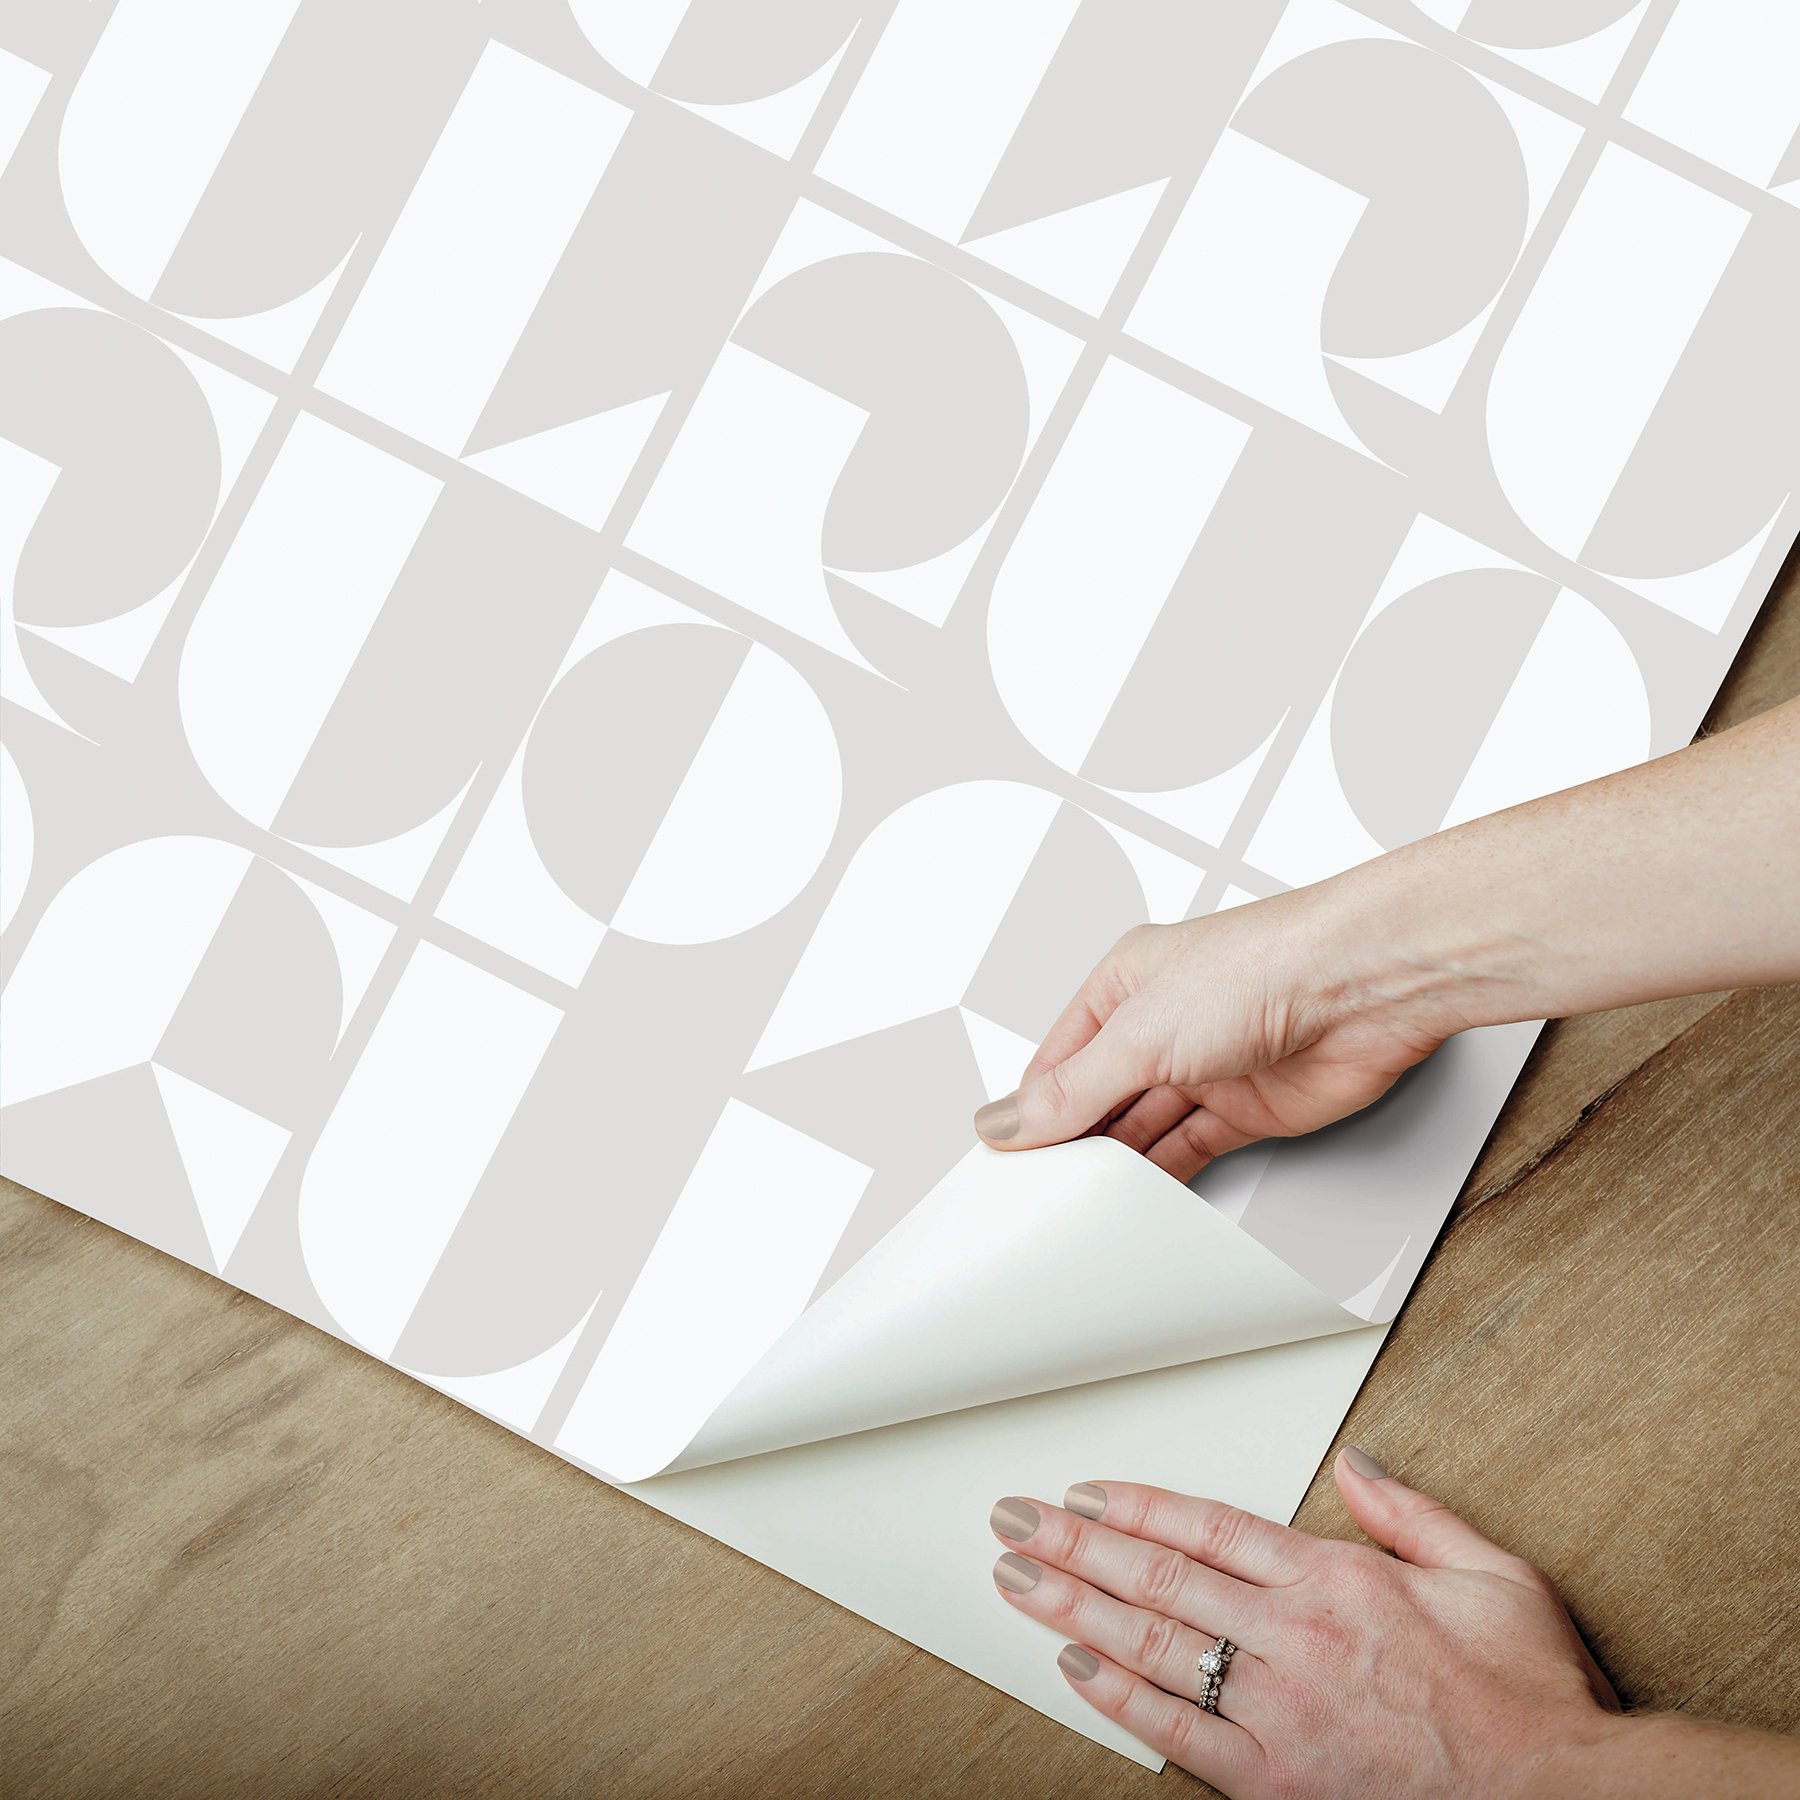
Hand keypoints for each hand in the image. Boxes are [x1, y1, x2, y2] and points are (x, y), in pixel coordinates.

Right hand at [973, 892, 1457, 1182]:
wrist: (1363, 988)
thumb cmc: (1261, 967)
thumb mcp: (1139, 1033)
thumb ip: (1073, 1089)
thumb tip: (1008, 1120)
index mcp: (1124, 984)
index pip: (1059, 1060)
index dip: (1032, 1109)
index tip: (1007, 1159)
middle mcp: (1164, 1023)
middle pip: (1100, 1098)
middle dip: (1074, 1141)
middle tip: (1041, 1191)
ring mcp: (1207, 1066)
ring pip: (1145, 1127)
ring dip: (1119, 1163)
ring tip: (1083, 1203)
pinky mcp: (1249, 1107)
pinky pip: (1192, 1149)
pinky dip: (1166, 1175)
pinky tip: (1139, 1199)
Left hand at [988, 1451, 1797, 1796]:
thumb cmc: (1529, 1696)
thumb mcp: (1492, 1573)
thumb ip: (1411, 1512)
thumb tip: (1356, 1465)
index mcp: (1338, 1582)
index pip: (1208, 1527)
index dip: (1135, 1507)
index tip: (1082, 1493)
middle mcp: (1297, 1641)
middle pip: (1159, 1578)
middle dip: (1073, 1546)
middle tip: (1013, 1522)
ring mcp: (1282, 1714)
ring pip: (1154, 1647)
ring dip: (1073, 1609)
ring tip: (1017, 1580)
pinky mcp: (1280, 1783)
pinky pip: (1181, 1736)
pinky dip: (1121, 1702)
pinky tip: (1075, 1671)